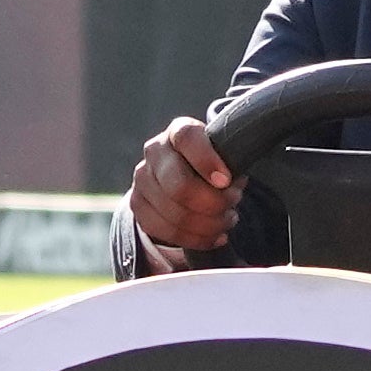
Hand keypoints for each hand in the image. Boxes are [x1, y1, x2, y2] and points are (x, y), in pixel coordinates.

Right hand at [129, 115, 236, 266]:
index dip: (207, 161)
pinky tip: (214, 236)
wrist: (181, 173)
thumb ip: (230, 164)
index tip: (226, 180)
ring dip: (208, 225)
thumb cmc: (212, 162)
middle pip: (179, 187)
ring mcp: (142, 179)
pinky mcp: (137, 204)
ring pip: (175, 214)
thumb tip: (230, 186)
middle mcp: (155, 151)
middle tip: (233, 204)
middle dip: (212, 203)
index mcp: (178, 131)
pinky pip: (166, 231)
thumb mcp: (224, 154)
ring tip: (227, 221)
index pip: (187, 139)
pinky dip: (196, 239)